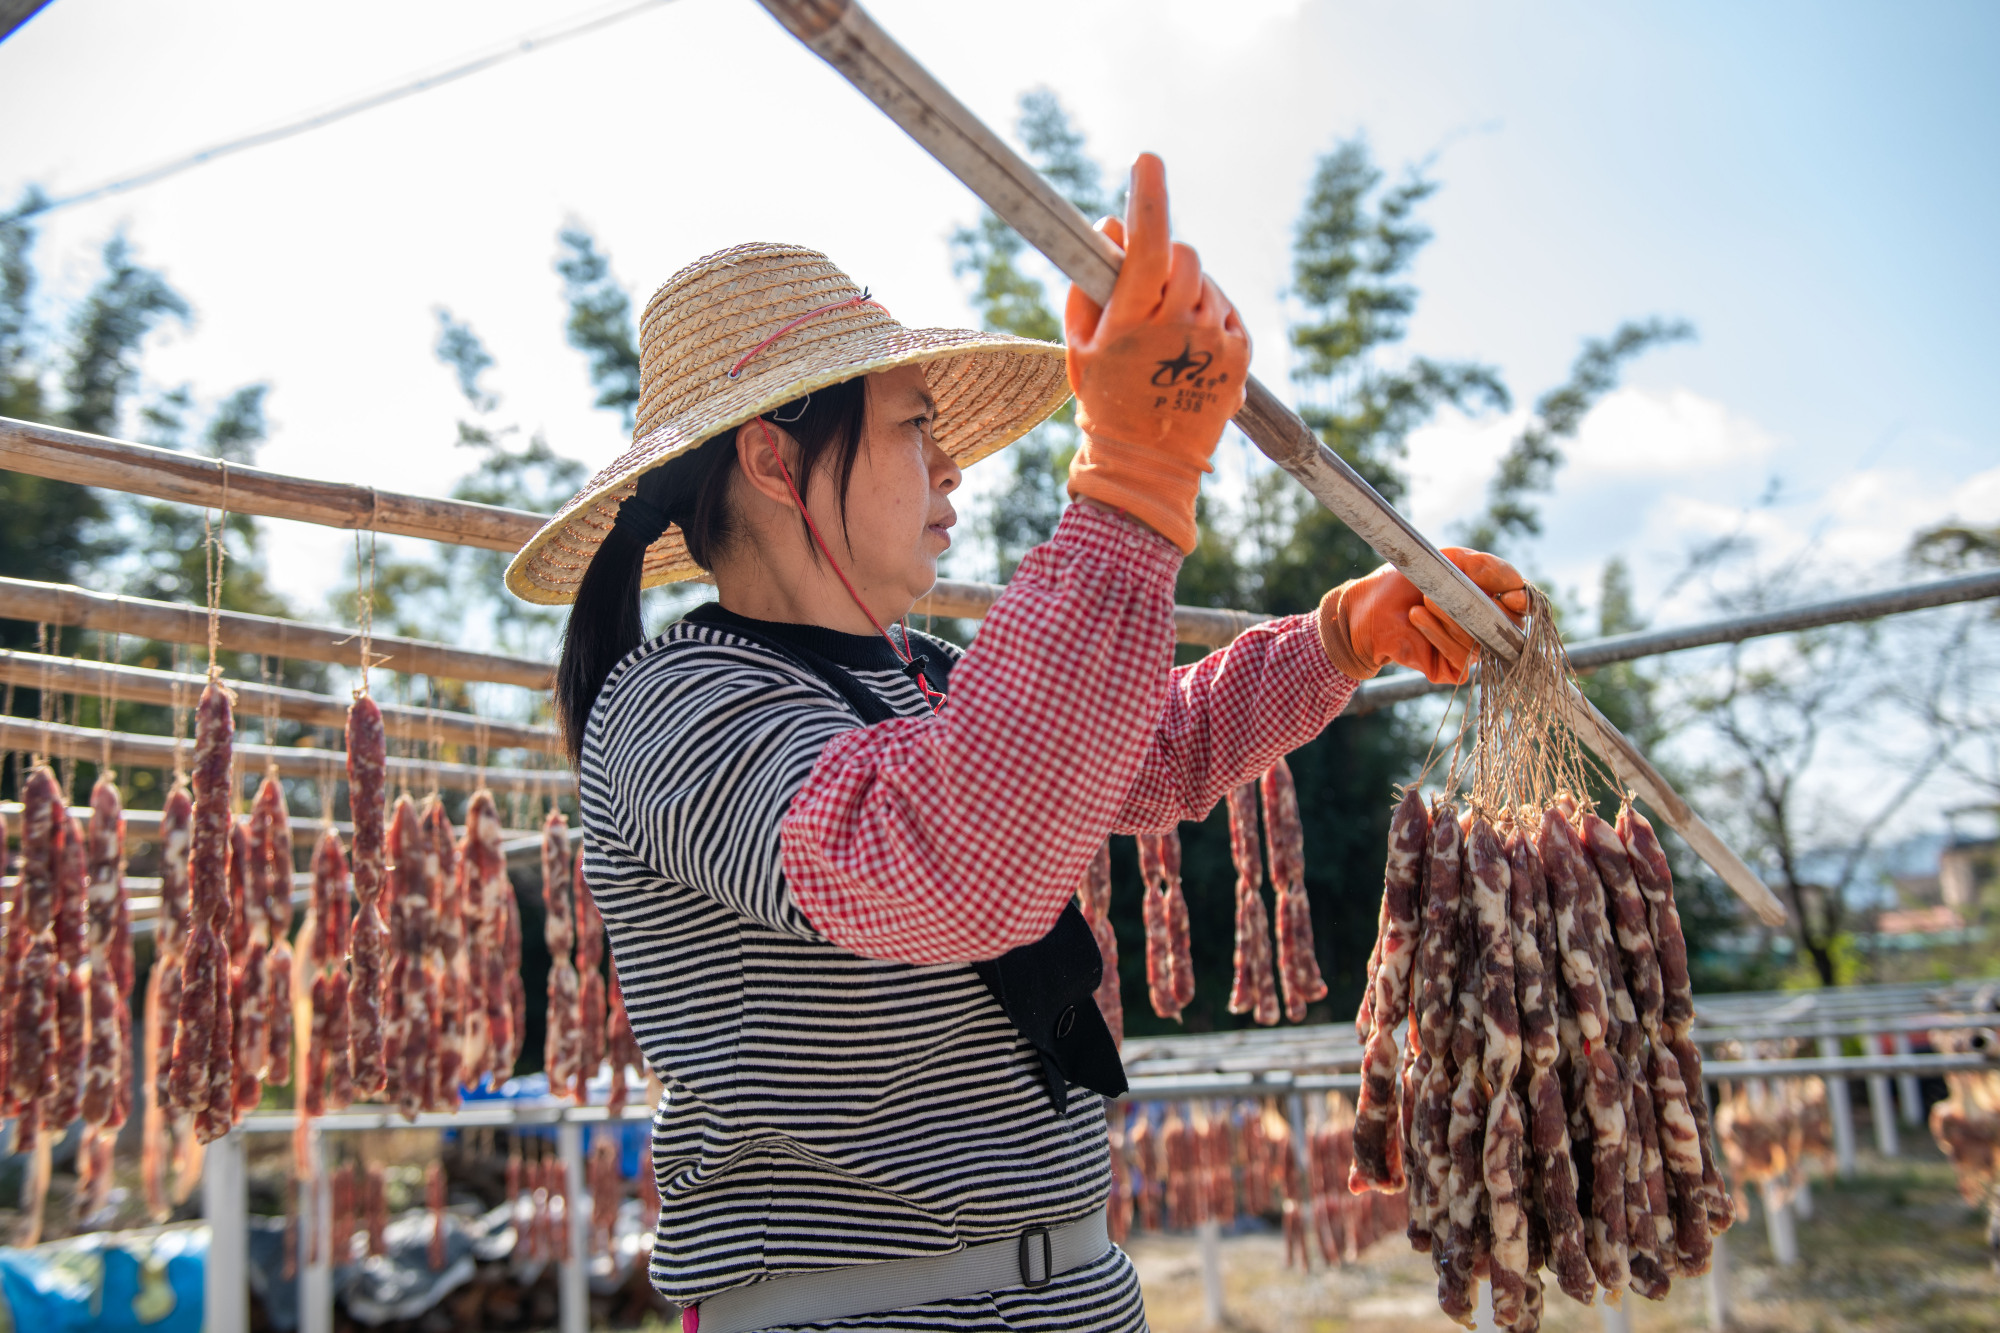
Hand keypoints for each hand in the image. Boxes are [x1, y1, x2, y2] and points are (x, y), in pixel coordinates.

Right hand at [1064, 153, 1250, 553]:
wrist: (1149, 465)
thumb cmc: (1105, 400)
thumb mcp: (1082, 343)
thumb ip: (1092, 283)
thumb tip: (1111, 226)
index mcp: (1132, 321)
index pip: (1147, 244)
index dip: (1148, 197)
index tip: (1147, 160)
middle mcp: (1178, 327)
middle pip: (1185, 253)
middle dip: (1167, 257)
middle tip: (1148, 288)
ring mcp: (1214, 342)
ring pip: (1208, 282)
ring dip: (1189, 292)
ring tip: (1166, 337)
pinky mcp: (1240, 355)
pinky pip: (1227, 310)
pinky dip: (1210, 317)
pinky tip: (1188, 350)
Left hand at [1318, 548, 1529, 683]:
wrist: (1367, 608)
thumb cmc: (1406, 581)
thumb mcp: (1447, 563)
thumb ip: (1484, 568)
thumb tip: (1516, 583)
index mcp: (1488, 600)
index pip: (1520, 605)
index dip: (1521, 602)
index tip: (1511, 596)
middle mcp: (1484, 628)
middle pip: (1506, 624)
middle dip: (1474, 605)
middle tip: (1439, 593)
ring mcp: (1470, 650)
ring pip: (1479, 639)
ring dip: (1448, 616)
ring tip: (1420, 603)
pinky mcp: (1452, 669)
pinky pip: (1461, 657)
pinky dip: (1436, 634)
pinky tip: (1415, 618)